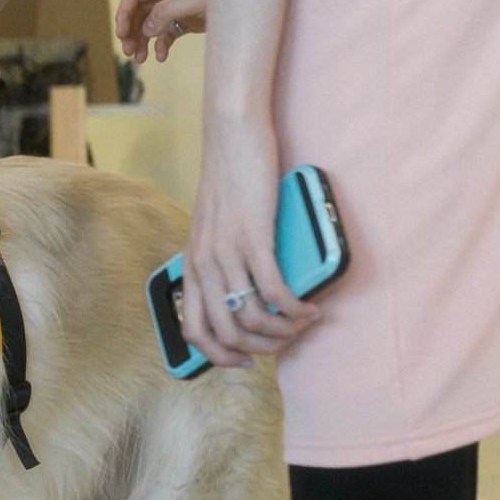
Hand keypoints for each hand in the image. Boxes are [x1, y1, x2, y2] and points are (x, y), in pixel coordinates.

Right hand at [115, 0, 206, 62]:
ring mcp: (178, 6)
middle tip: (128, 52)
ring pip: (151, 25)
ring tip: (140, 59)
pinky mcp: (188, 20)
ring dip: (143, 41)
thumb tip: (146, 29)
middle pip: (139, 12)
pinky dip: (161, 46)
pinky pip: (168, 34)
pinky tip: (161, 57)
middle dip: (131, 31)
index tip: (121, 35)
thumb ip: (166, 12)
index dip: (123, 14)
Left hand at [181, 113, 318, 367]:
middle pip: (226, 334)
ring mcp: (227, 254)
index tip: (246, 358)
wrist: (232, 141)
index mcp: (191, 267)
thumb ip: (221, 262)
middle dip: (260, 349)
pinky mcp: (253, 239)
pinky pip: (274, 290)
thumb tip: (246, 293)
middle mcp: (204, 266)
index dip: (220, 355)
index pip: (194, 331)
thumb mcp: (213, 232)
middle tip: (284, 341)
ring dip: (283, 331)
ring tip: (302, 323)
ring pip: (252, 318)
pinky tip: (308, 308)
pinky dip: (294, 308)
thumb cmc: (229, 183)